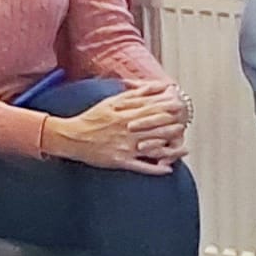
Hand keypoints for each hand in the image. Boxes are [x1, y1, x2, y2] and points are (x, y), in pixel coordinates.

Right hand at [47, 84, 184, 172]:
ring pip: (153, 148)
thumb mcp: (111, 102)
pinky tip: (167, 169)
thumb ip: (134, 95)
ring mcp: (125, 147)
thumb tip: (153, 87)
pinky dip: (155, 168)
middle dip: (173, 128)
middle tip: (184, 127)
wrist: (71, 138)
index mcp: (126, 115)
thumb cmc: (91, 119)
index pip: (152, 110)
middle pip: (156, 129)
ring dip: (171, 149)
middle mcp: (128, 131)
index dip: (168, 109)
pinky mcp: (120, 161)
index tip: (180, 107)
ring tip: (184, 150)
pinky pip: (141, 166)